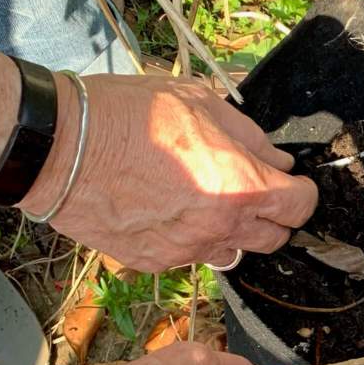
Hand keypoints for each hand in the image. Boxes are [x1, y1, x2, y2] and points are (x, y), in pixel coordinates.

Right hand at [19, 72, 316, 270]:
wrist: (60, 147)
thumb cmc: (130, 115)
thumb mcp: (203, 103)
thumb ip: (251, 138)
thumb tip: (279, 160)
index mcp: (242, 186)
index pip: (301, 207)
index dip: (303, 193)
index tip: (293, 182)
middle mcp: (222, 226)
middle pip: (275, 238)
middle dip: (274, 215)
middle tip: (255, 190)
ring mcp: (188, 249)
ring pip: (235, 253)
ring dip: (236, 232)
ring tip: (212, 202)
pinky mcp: (157, 261)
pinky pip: (193, 258)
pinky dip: (195, 240)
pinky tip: (174, 212)